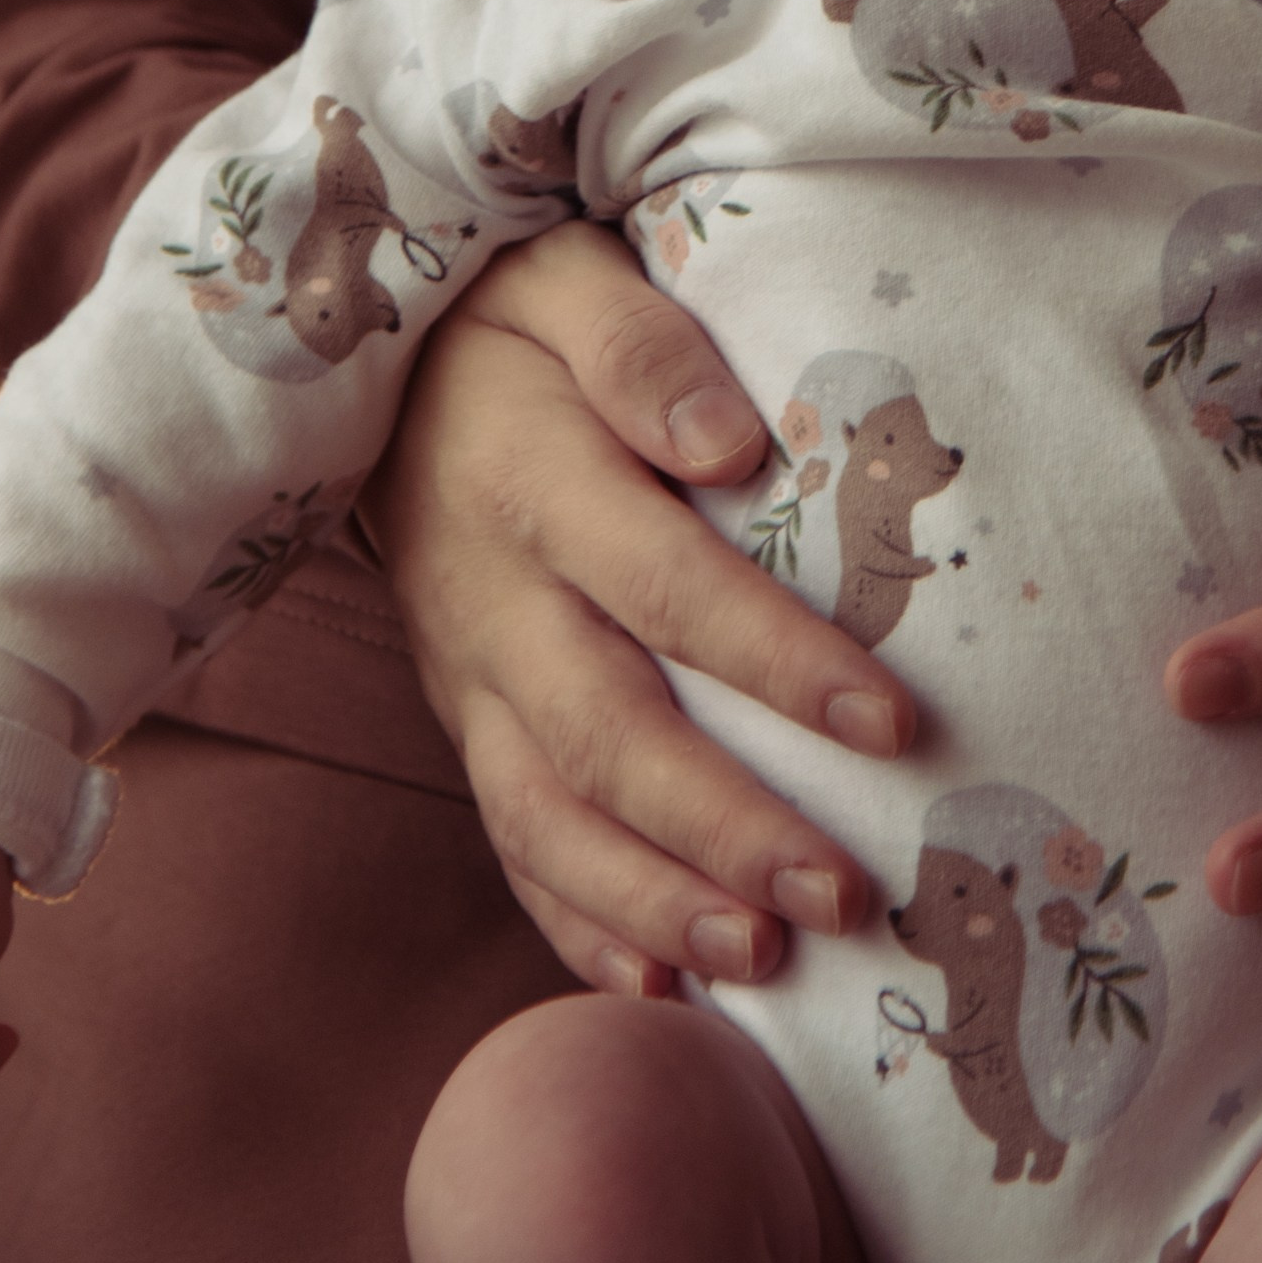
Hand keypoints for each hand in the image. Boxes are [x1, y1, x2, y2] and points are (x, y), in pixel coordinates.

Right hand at [362, 218, 915, 999]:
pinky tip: (660, 985)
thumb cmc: (512, 312)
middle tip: (846, 896)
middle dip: (726, 831)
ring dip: (657, 901)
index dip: (776, 662)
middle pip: (608, 737)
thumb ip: (642, 347)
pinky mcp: (464, 718)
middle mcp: (493, 600)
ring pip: (551, 815)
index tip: (893, 722)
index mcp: (531, 481)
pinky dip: (577, 922)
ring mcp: (468, 675)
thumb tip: (731, 442)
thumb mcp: (563, 278)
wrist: (368, 359)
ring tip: (766, 964)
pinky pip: (510, 838)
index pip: (667, 587)